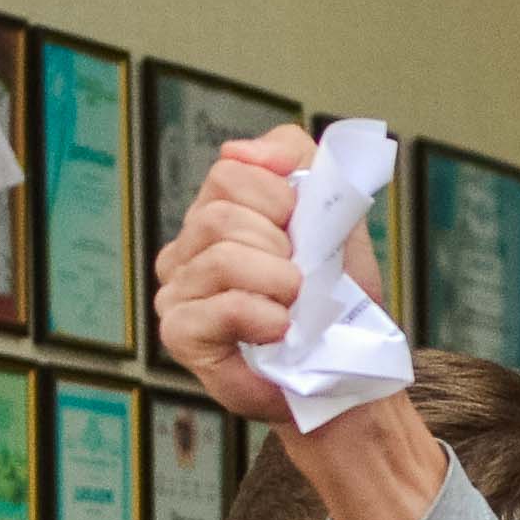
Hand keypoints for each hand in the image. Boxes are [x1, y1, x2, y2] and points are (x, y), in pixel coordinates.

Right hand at [151, 126, 319, 427]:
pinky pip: (221, 306)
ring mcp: (175, 293)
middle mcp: (184, 250)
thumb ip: (294, 157)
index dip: (279, 201)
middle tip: (299, 282)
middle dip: (279, 247)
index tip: (302, 236)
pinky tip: (278, 331)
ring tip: (293, 307)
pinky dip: (263, 316)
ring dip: (278, 282)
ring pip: (222, 257)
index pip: (229, 173)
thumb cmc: (333, 297)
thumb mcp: (329, 210)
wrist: (345, 370)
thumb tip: (237, 149)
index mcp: (213, 214)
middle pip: (221, 215)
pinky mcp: (179, 334)